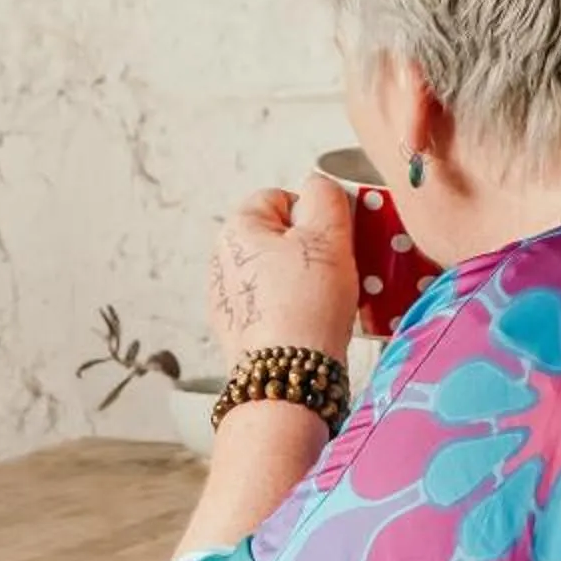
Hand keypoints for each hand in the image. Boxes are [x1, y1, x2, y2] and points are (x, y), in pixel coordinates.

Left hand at [207, 177, 358, 366]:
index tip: (335, 239)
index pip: (282, 199)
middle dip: (313, 251)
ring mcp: (228, 299)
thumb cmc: (305, 304)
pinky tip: (313, 326)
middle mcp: (223, 260)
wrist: (288, 375)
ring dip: (308, 283)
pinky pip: (276, 308)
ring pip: (281, 275)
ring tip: (329, 303)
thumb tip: (318, 186)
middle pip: (282, 239)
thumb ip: (326, 195)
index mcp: (237, 227)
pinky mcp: (239, 332)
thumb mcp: (327, 234)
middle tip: (337, 271)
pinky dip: (296, 312)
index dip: (315, 215)